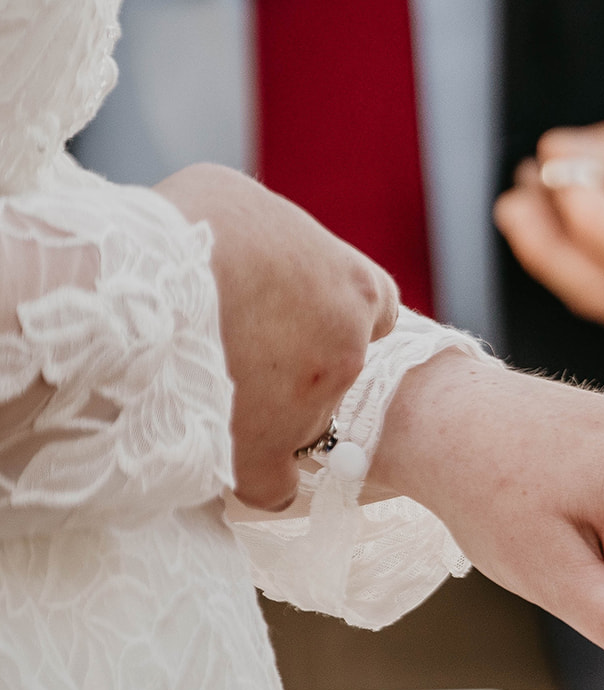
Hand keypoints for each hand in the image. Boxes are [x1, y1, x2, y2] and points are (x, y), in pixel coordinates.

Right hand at [155, 164, 398, 511]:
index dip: (333, 316)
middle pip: (337, 370)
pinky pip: (273, 484)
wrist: (141, 279)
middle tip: (236, 354)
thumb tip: (252, 256)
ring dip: (266, 414)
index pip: (375, 311)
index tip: (295, 319)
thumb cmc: (186, 226)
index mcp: (354, 287)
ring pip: (303, 423)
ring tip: (201, 391)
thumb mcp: (243, 205)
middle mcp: (349, 349)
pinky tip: (220, 462)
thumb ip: (272, 242)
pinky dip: (253, 477)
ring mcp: (312, 404)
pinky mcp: (265, 449)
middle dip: (296, 367)